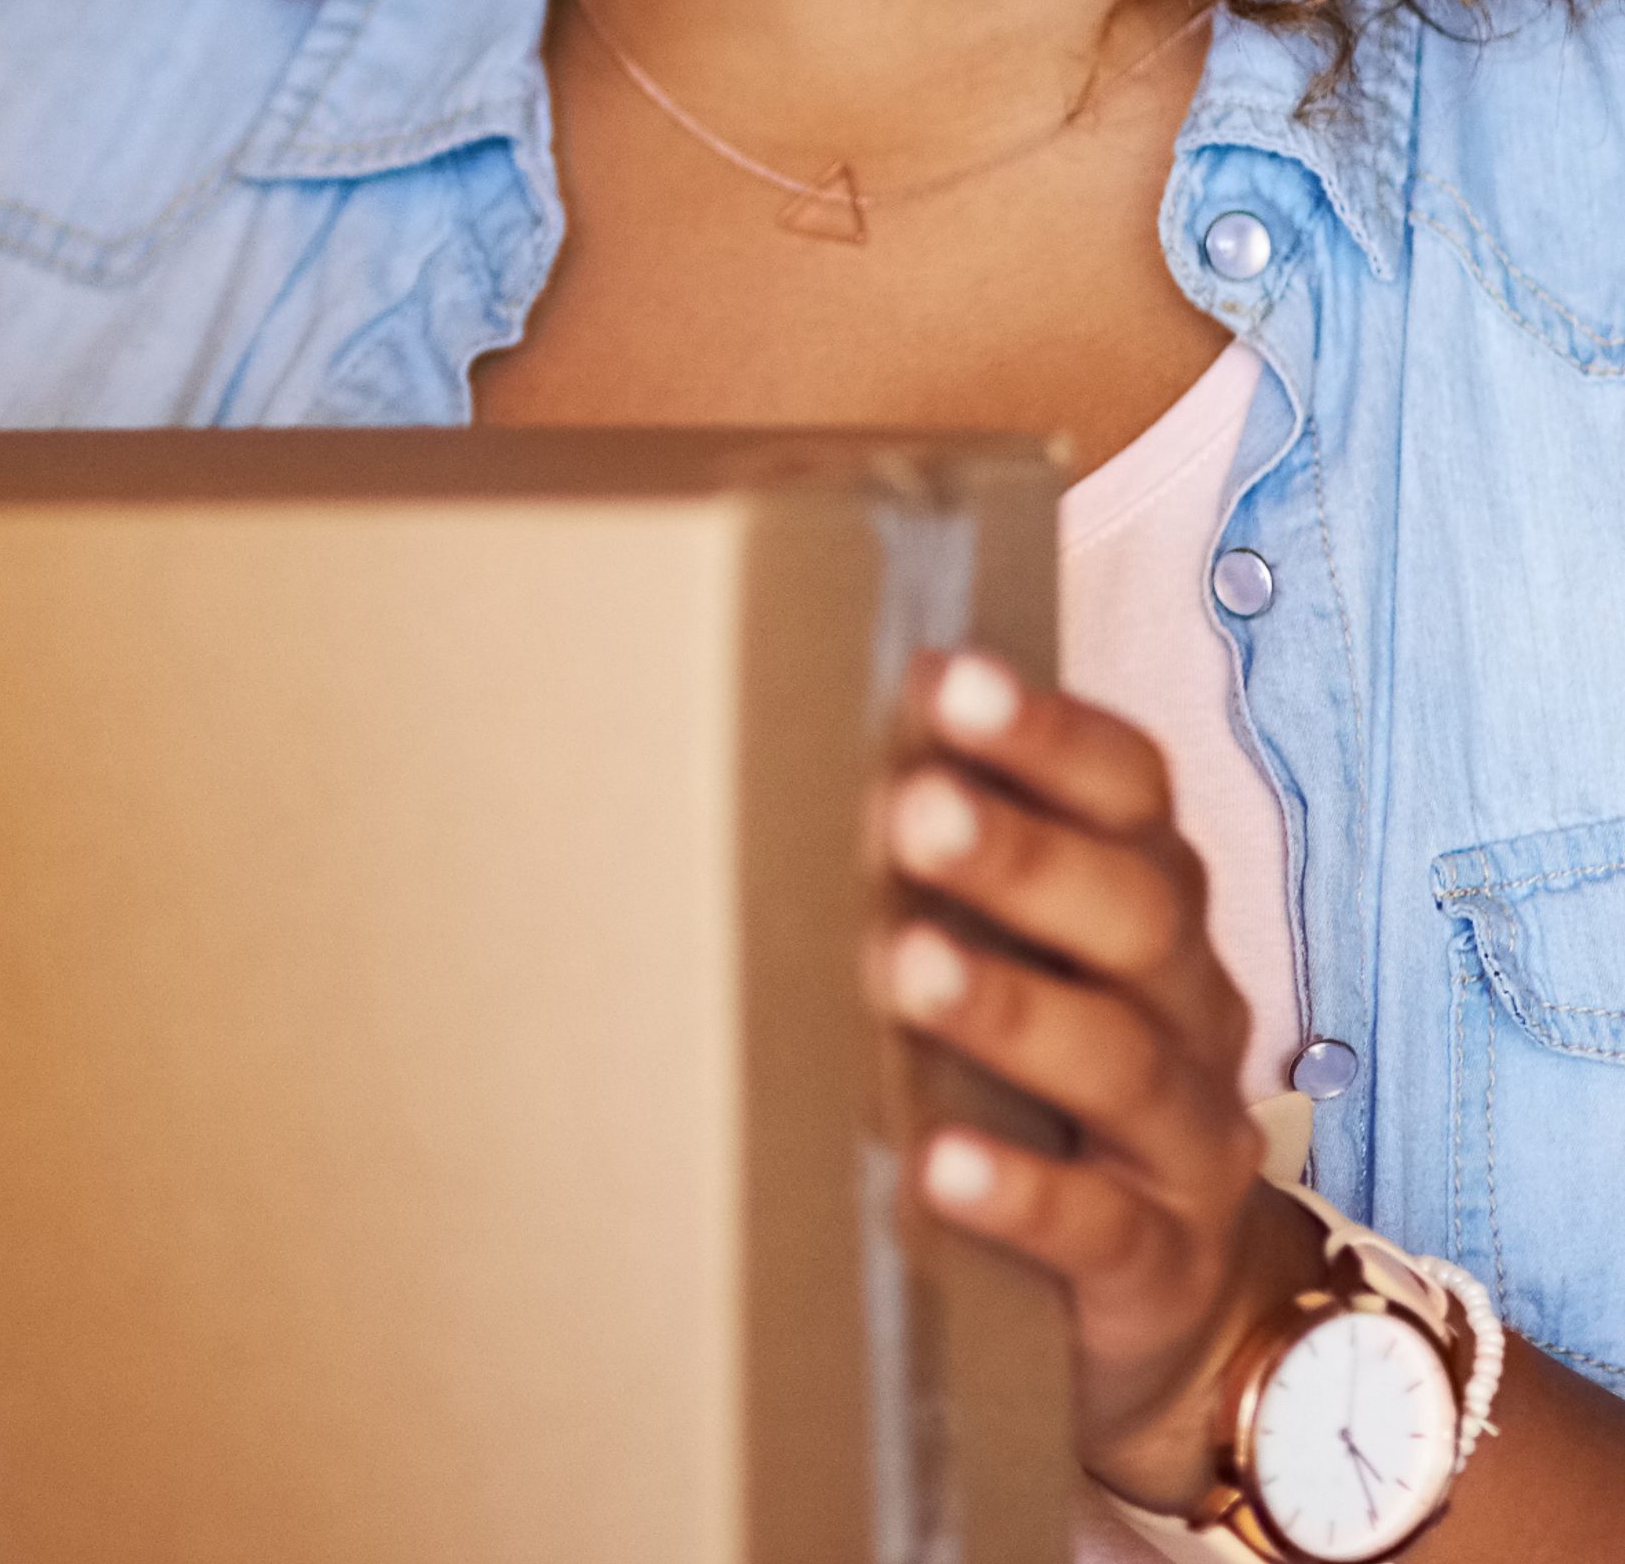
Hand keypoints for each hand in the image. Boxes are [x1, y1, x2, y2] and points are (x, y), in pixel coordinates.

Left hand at [870, 649, 1328, 1507]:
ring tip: (908, 965)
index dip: (1049, 737)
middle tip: (915, 811)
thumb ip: (942, 856)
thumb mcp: (1023, 953)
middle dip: (1024, 855)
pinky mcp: (1160, 1265)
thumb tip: (790, 726)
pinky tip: (937, 1162)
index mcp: (1150, 907)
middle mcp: (1186, 1008)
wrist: (1173, 1296)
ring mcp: (1184, 1143)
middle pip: (1132, 912)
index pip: (1131, 795)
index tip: (946, 680)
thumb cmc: (1053, 1075)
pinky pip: (1103, 1227)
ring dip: (1010, 1008)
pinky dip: (1022, 1191)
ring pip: (1120, 1061)